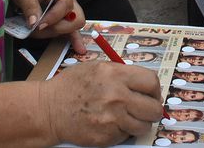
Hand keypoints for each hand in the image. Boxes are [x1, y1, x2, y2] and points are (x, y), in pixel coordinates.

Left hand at [11, 0, 86, 50]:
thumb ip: (30, 5)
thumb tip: (35, 24)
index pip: (65, 4)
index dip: (54, 17)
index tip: (39, 25)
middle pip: (76, 17)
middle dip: (60, 28)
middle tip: (41, 29)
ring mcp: (64, 7)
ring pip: (73, 25)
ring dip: (57, 33)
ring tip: (37, 33)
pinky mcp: (60, 16)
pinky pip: (69, 28)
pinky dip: (72, 38)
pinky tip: (78, 49)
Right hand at [42, 61, 163, 145]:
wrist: (49, 109)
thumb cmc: (71, 86)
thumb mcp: (97, 67)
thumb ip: (121, 73)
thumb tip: (144, 84)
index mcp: (115, 75)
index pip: (151, 82)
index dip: (155, 90)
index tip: (152, 94)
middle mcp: (117, 96)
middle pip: (154, 108)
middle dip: (153, 110)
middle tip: (147, 109)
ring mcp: (112, 119)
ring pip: (144, 126)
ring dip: (140, 123)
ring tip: (129, 118)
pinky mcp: (107, 137)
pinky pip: (127, 136)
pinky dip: (123, 132)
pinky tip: (112, 124)